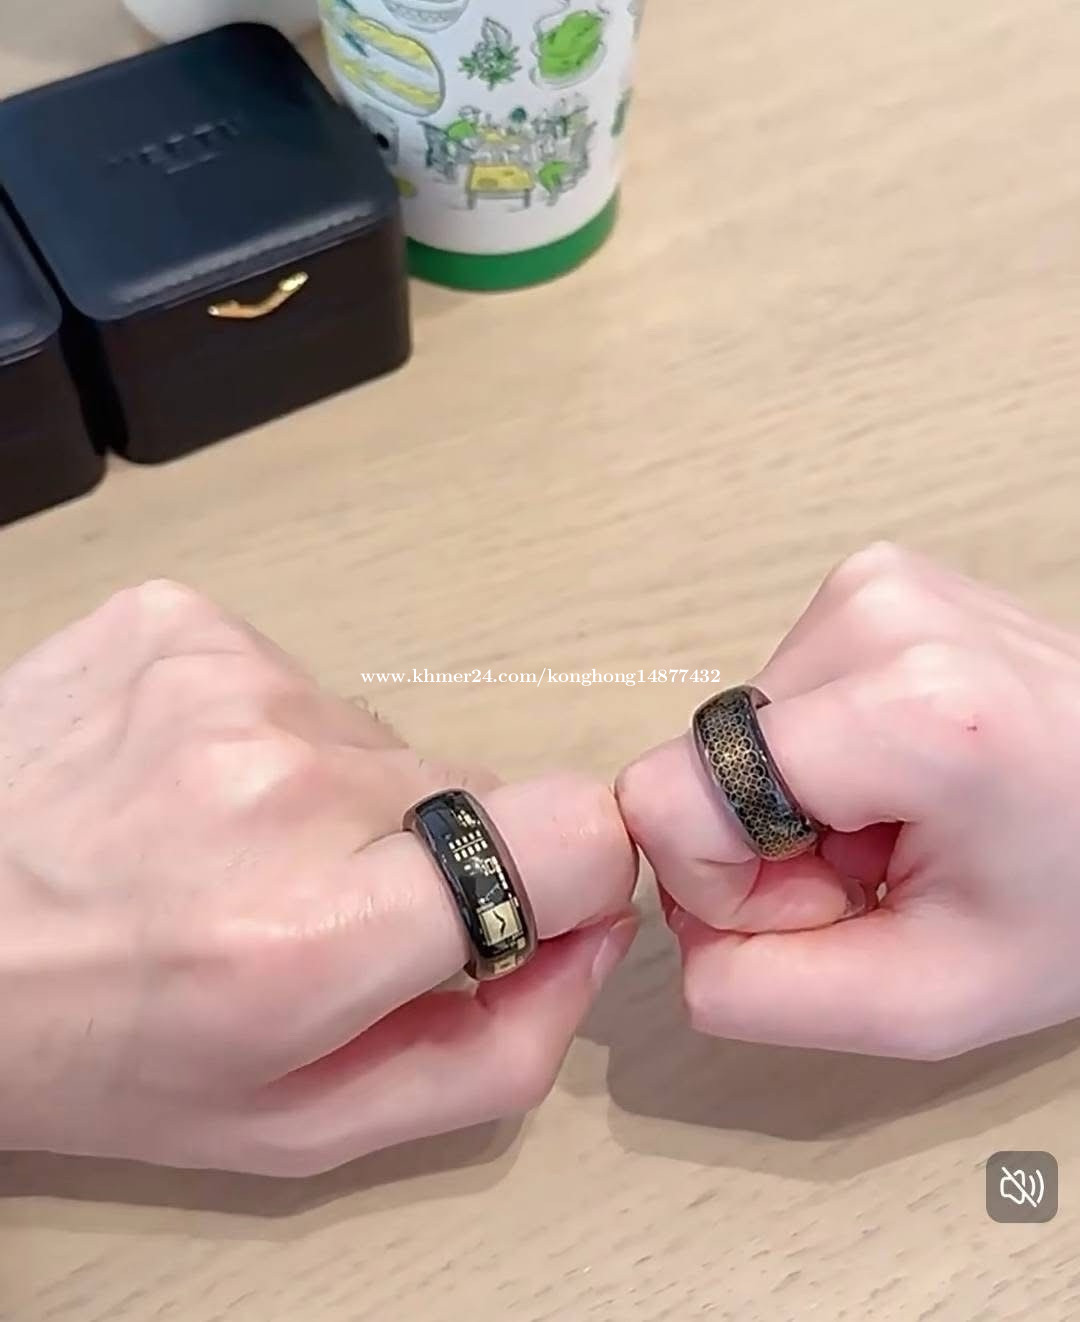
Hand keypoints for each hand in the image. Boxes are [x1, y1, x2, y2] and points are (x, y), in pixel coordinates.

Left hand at [0, 581, 636, 1173]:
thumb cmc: (96, 1051)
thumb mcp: (299, 1126)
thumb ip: (494, 1052)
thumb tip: (597, 930)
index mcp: (310, 936)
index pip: (567, 836)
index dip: (570, 870)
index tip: (516, 901)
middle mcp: (278, 786)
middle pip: (474, 788)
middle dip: (424, 853)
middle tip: (311, 902)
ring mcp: (224, 683)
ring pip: (382, 738)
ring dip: (337, 796)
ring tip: (224, 846)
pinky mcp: (180, 622)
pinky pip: (299, 680)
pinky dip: (267, 736)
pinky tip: (183, 786)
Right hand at [617, 543, 1079, 1058]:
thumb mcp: (929, 999)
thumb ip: (759, 991)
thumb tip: (679, 936)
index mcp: (909, 710)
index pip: (668, 797)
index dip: (716, 882)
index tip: (827, 900)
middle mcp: (877, 614)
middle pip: (700, 763)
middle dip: (766, 844)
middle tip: (877, 870)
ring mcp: (876, 585)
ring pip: (735, 736)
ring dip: (797, 804)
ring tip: (903, 824)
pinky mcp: (874, 584)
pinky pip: (779, 700)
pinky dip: (822, 759)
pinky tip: (905, 780)